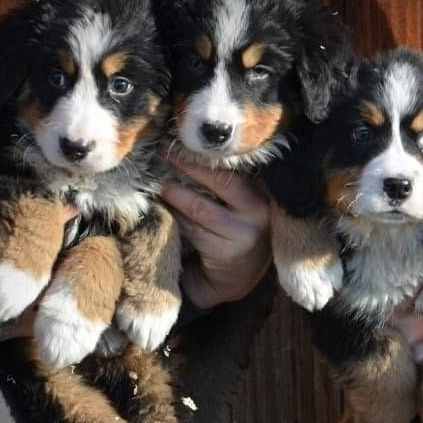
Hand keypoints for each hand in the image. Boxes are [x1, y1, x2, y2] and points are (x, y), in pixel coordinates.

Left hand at [160, 152, 272, 308]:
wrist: (238, 279)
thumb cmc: (236, 233)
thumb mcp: (243, 207)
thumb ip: (229, 184)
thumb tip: (192, 151)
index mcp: (263, 197)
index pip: (231, 172)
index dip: (201, 159)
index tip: (178, 143)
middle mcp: (258, 215)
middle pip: (217, 184)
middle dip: (186, 168)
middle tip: (162, 154)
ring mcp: (243, 236)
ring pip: (199, 208)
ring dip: (174, 195)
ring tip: (158, 182)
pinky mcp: (225, 254)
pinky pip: (192, 230)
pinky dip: (176, 217)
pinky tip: (166, 210)